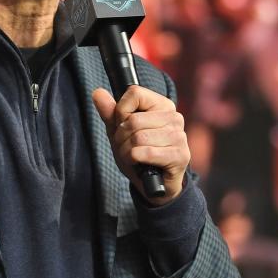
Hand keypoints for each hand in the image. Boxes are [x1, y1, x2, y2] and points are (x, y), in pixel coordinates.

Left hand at [92, 86, 188, 205]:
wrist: (154, 185)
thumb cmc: (138, 155)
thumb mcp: (120, 132)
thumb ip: (110, 113)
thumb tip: (97, 92)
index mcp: (163, 105)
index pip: (134, 93)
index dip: (120, 111)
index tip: (123, 125)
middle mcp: (174, 118)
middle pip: (133, 119)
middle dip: (121, 137)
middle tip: (127, 147)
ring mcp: (179, 136)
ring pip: (137, 137)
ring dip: (126, 151)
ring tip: (133, 157)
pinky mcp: (179, 155)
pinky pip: (144, 152)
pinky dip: (133, 160)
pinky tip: (139, 164)